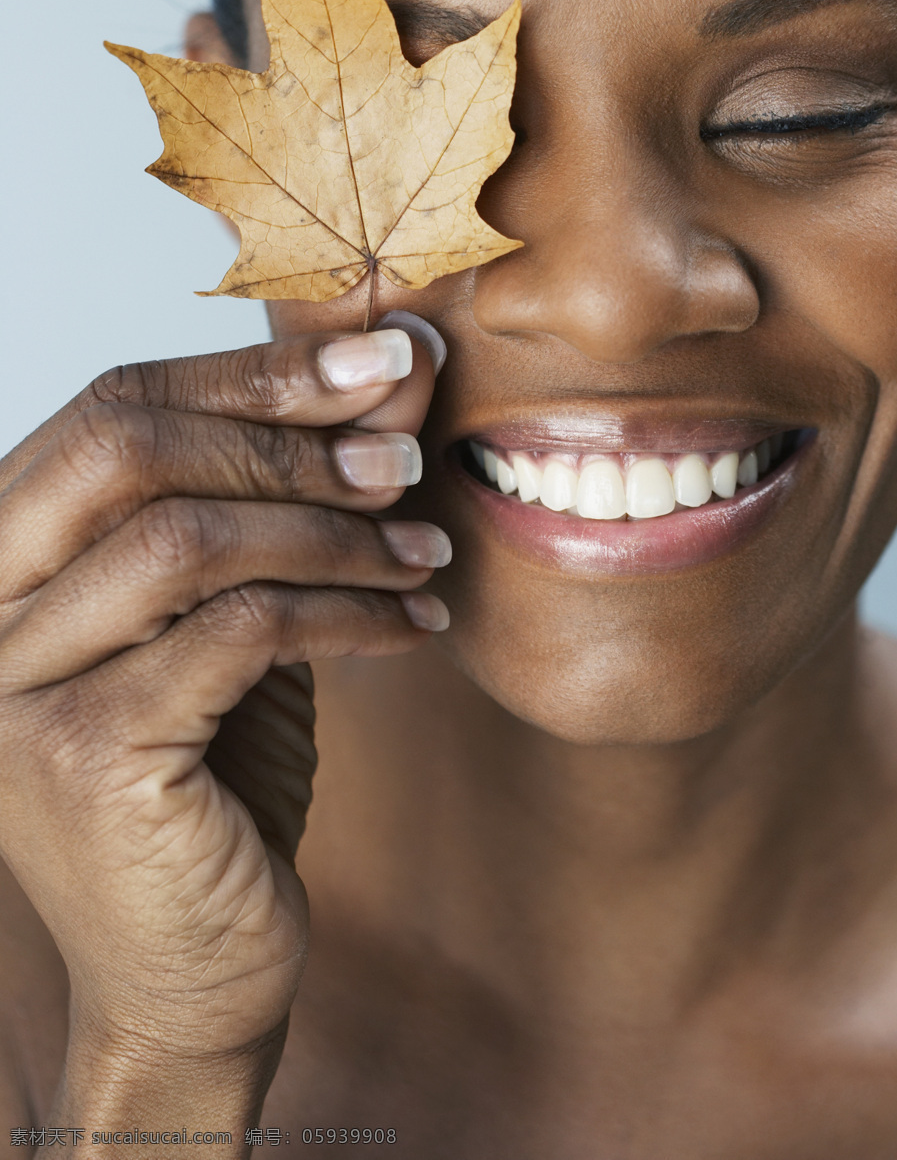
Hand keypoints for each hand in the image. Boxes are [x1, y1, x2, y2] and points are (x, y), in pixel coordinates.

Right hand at [0, 327, 445, 1117]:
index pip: (112, 406)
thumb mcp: (243, 610)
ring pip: (186, 537)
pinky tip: (408, 626)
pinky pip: (235, 630)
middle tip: (406, 451)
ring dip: (333, 531)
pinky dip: (343, 613)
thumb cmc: (218, 779)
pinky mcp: (80, 754)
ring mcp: (13, 685)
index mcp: (6, 555)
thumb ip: (281, 498)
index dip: (250, 373)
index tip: (378, 357)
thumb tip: (386, 366)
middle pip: (130, 448)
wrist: (194, 971)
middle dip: (289, 434)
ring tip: (424, 550)